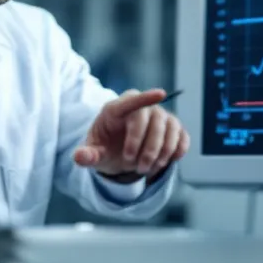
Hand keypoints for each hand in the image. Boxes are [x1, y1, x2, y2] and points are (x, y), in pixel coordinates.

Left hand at [73, 88, 189, 180]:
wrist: (121, 154)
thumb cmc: (106, 148)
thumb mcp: (94, 153)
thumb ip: (87, 155)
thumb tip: (80, 157)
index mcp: (117, 109)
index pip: (132, 100)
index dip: (146, 97)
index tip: (161, 94)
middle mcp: (142, 108)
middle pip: (153, 120)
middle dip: (148, 148)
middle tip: (139, 168)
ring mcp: (160, 116)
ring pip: (171, 129)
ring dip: (162, 152)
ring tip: (148, 169)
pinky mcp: (173, 129)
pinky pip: (183, 137)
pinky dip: (177, 151)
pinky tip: (167, 161)